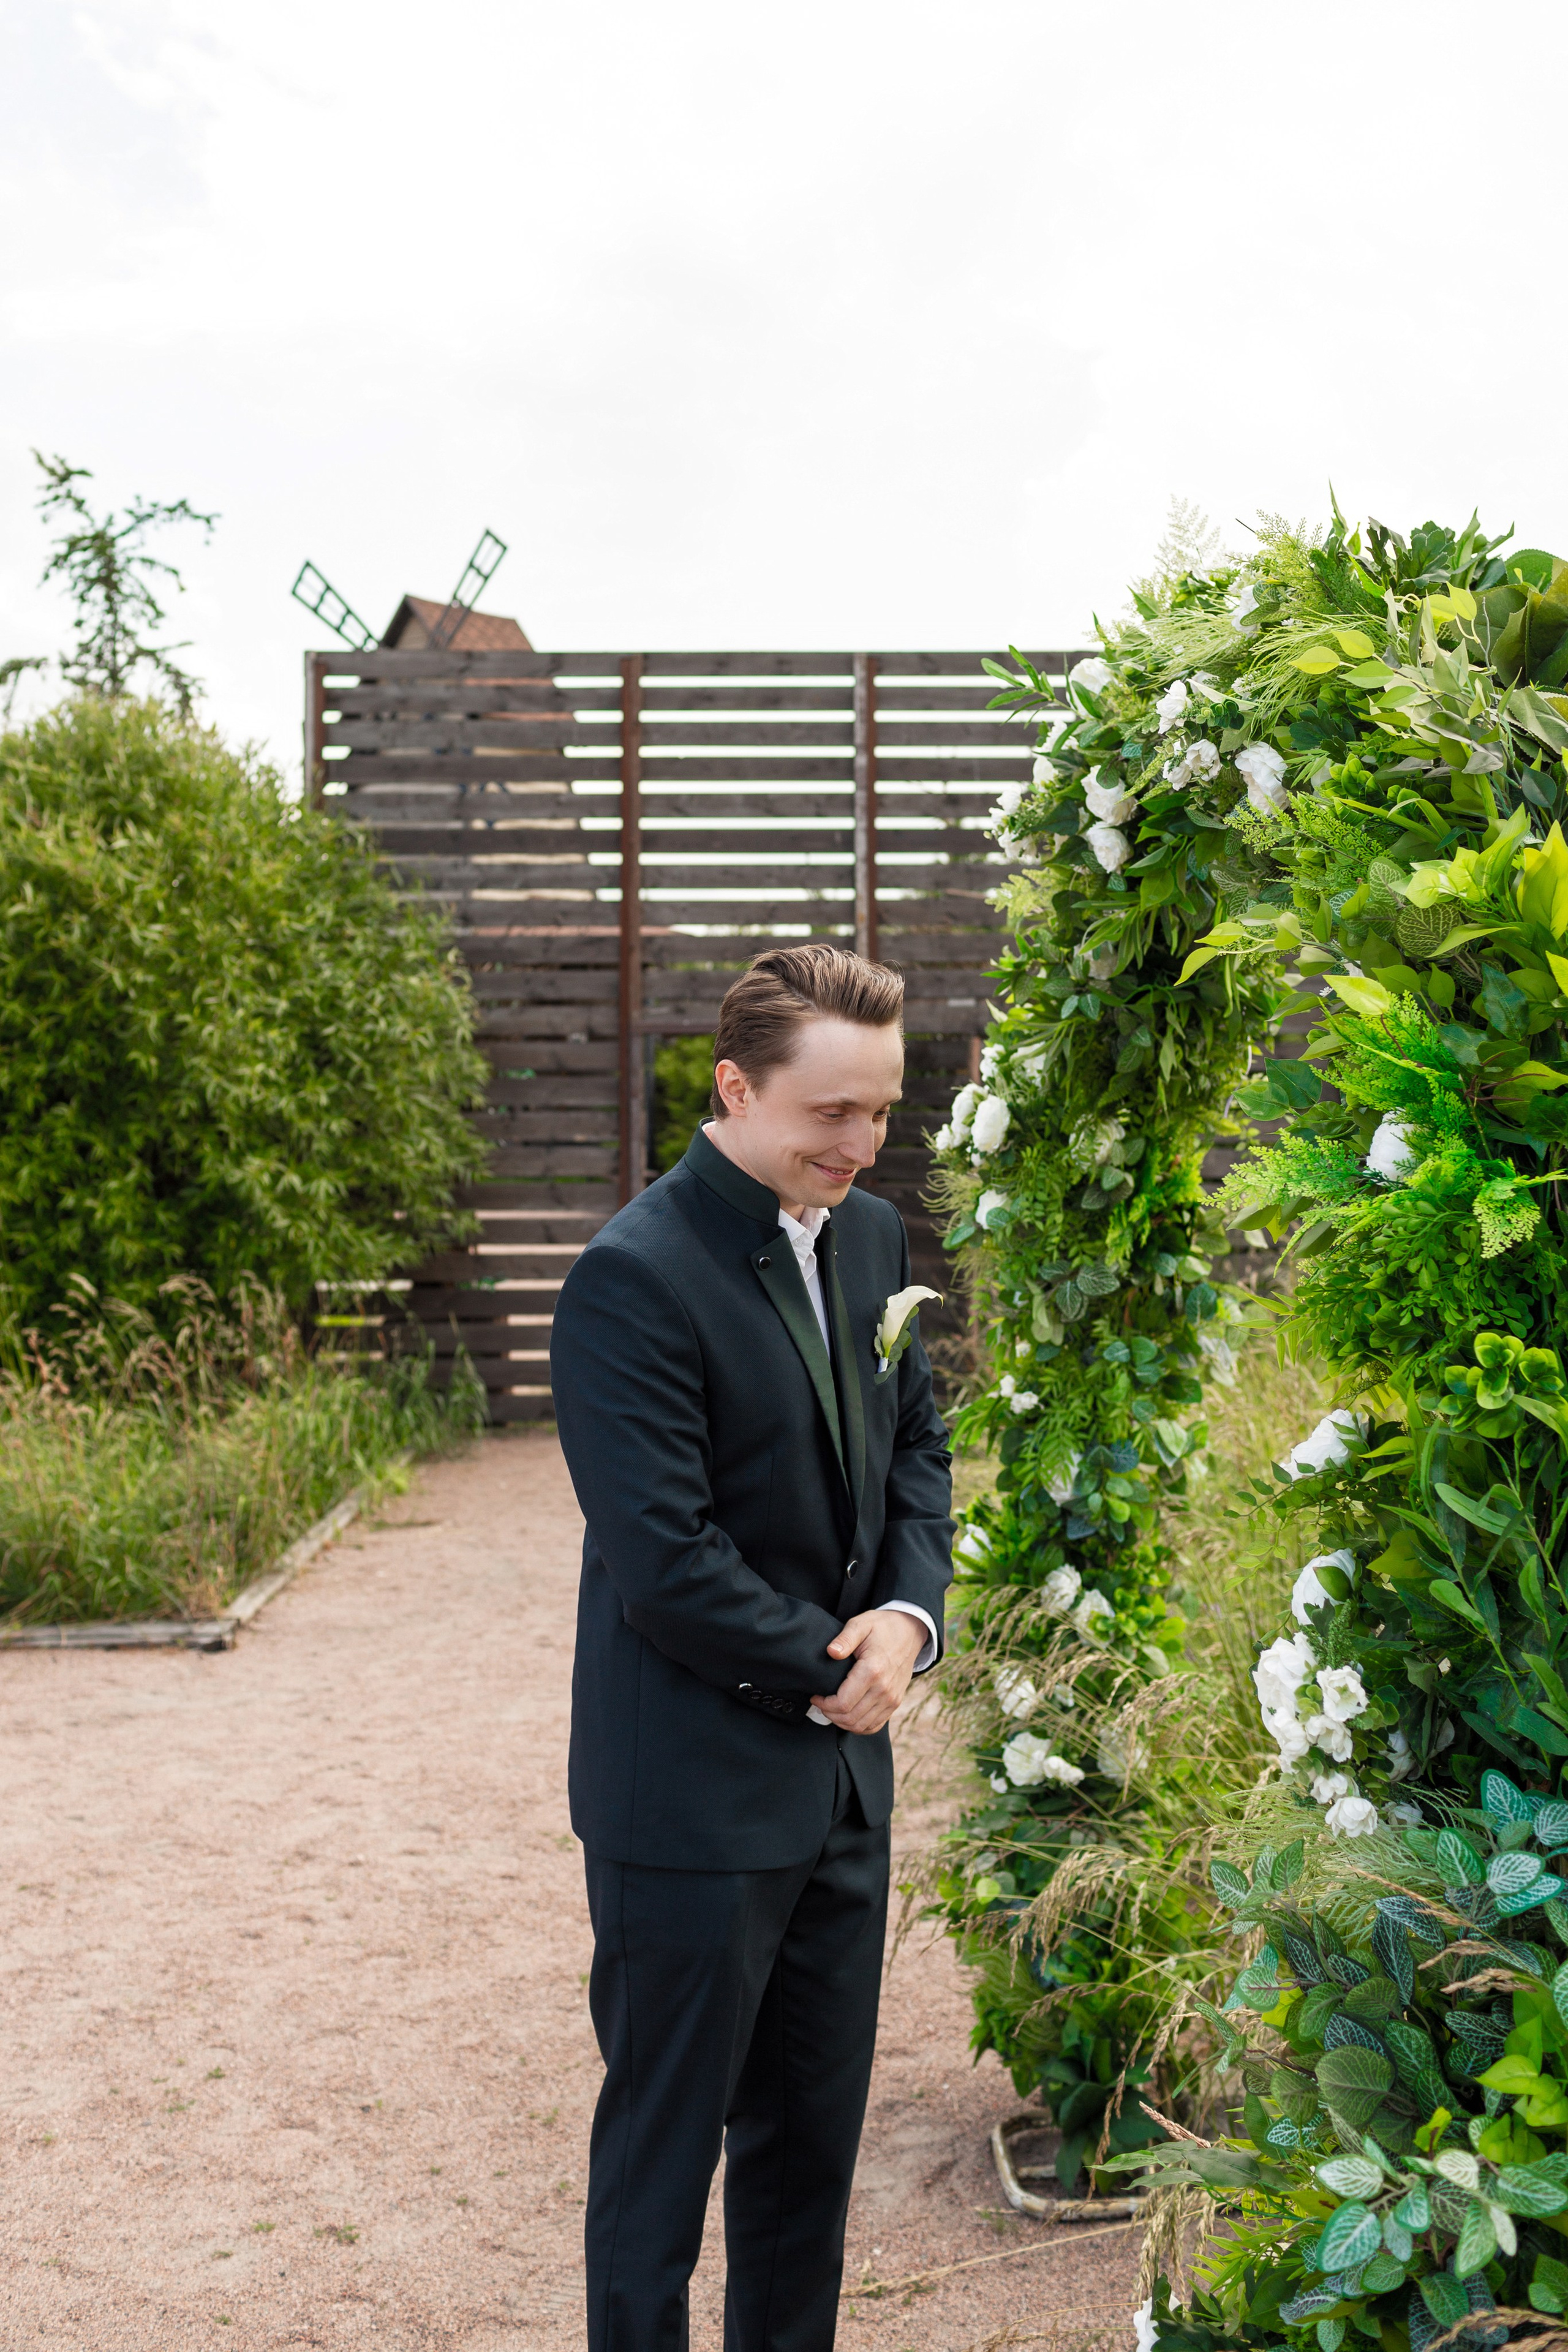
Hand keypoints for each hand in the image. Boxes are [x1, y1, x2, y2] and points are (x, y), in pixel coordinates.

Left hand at [811, 1610, 925, 1736]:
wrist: (909, 1631)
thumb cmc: (882, 1627)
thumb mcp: (861, 1624)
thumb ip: (845, 1638)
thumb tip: (831, 1652)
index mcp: (873, 1671)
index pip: (843, 1703)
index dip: (824, 1704)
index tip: (816, 1696)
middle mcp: (884, 1689)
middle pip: (850, 1718)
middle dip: (830, 1714)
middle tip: (821, 1703)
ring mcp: (892, 1699)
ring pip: (861, 1726)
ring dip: (842, 1722)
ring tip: (831, 1709)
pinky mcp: (895, 1703)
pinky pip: (874, 1726)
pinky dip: (858, 1726)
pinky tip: (848, 1715)